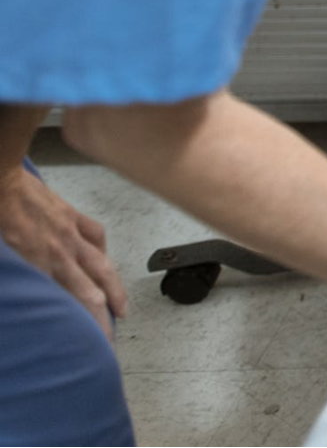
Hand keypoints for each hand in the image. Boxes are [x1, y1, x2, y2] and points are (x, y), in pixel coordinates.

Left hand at [0, 163, 128, 336]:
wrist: (0, 179)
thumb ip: (13, 278)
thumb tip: (20, 294)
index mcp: (43, 264)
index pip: (81, 300)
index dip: (94, 322)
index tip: (98, 340)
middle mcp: (63, 252)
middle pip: (97, 288)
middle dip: (108, 314)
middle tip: (112, 336)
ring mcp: (71, 233)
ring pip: (103, 264)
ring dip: (114, 288)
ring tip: (121, 306)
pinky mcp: (72, 215)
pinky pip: (95, 235)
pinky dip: (101, 248)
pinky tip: (103, 256)